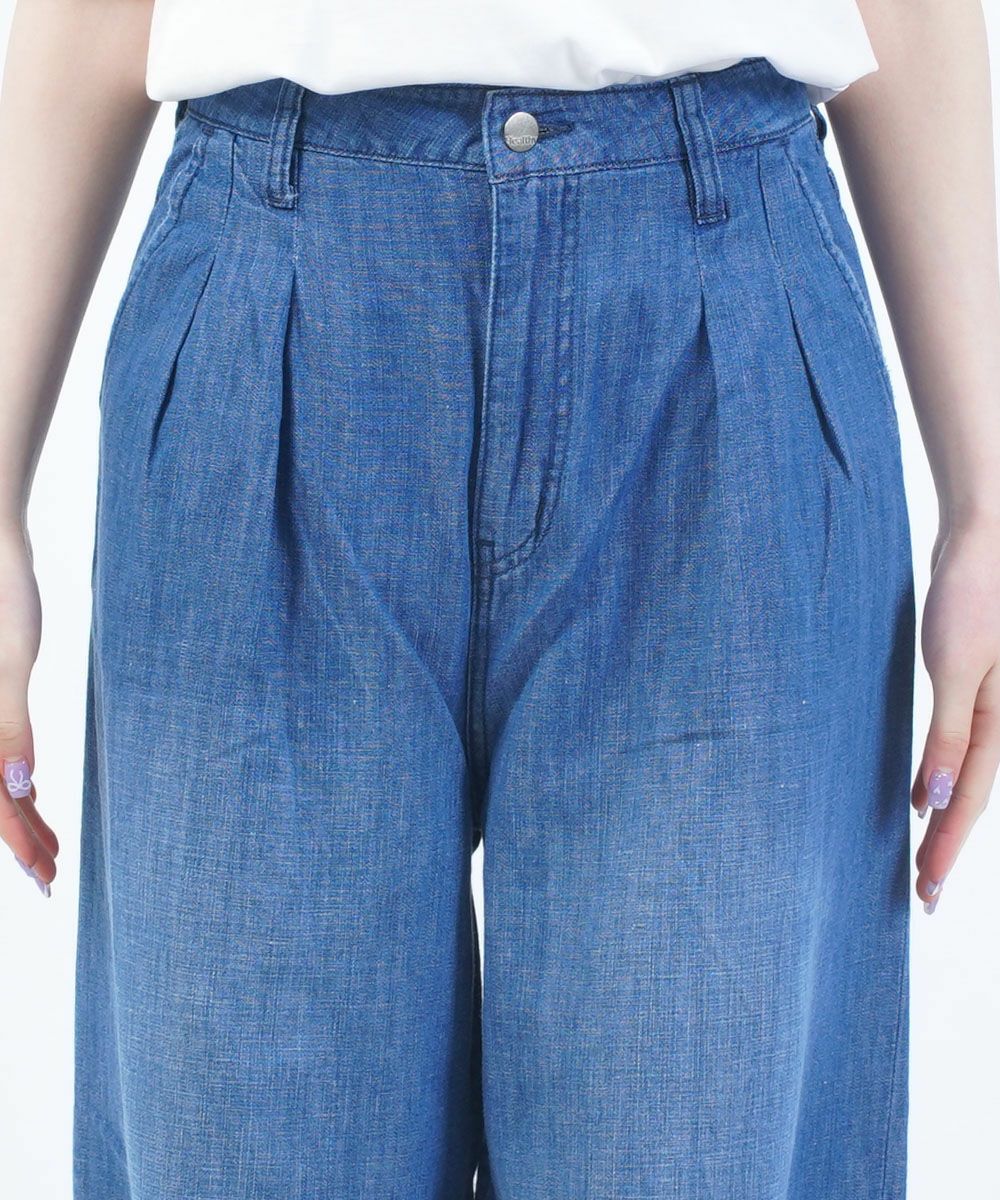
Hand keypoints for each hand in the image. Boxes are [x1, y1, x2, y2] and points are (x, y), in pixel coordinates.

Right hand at [0, 523, 55, 895]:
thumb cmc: (1, 599)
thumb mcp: (11, 663)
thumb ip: (8, 726)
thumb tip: (21, 786)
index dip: (17, 842)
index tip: (47, 874)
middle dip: (18, 840)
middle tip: (54, 876)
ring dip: (18, 816)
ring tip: (52, 847)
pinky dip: (13, 780)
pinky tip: (31, 797)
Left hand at [912, 519, 999, 912]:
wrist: (980, 542)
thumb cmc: (972, 598)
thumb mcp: (956, 668)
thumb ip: (951, 734)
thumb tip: (938, 799)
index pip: (969, 800)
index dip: (947, 846)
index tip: (926, 889)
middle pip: (971, 797)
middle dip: (947, 846)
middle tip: (922, 896)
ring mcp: (990, 705)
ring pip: (968, 777)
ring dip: (945, 819)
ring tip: (924, 859)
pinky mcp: (975, 687)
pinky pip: (962, 747)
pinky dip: (943, 777)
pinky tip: (924, 797)